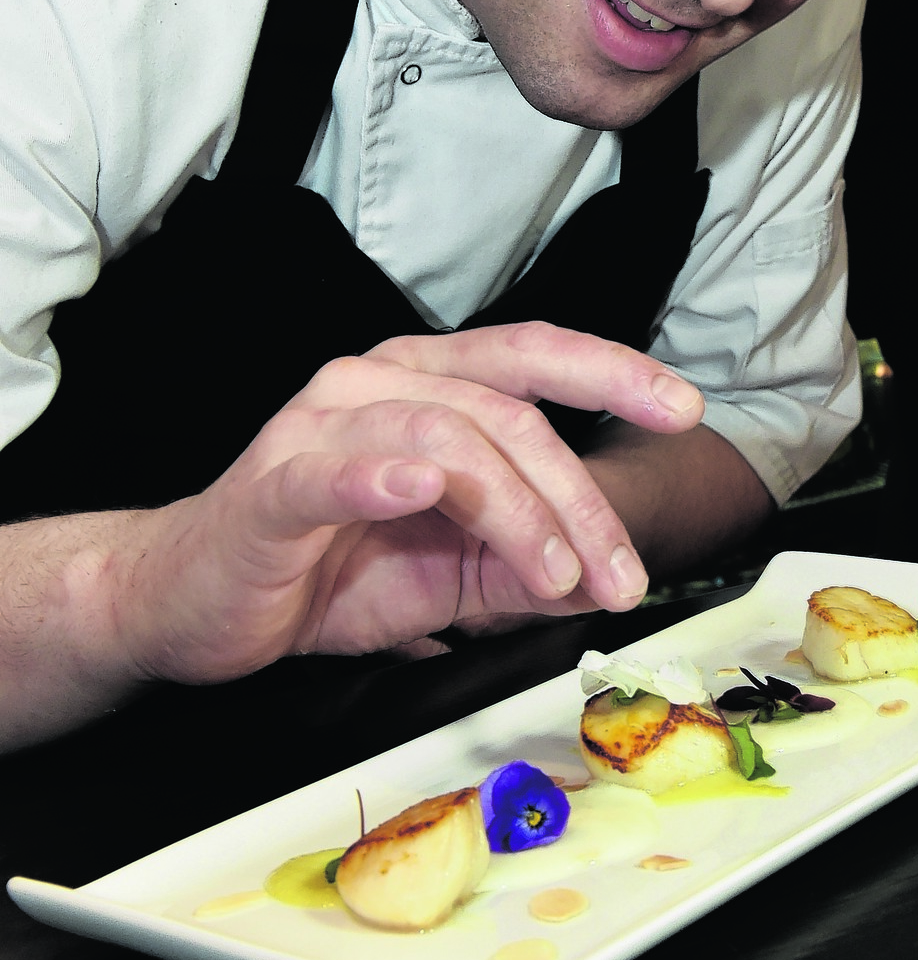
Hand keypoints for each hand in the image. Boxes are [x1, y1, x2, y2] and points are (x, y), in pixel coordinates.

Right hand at [117, 321, 705, 685]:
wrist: (193, 604)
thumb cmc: (323, 571)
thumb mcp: (452, 576)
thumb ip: (527, 568)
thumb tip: (607, 577)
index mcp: (427, 385)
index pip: (532, 356)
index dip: (613, 371)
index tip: (683, 406)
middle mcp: (377, 384)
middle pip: (506, 413)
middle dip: (579, 498)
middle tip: (619, 573)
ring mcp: (320, 427)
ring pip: (445, 438)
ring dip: (514, 510)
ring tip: (553, 576)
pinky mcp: (272, 485)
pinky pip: (334, 470)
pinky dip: (382, 477)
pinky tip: (418, 488)